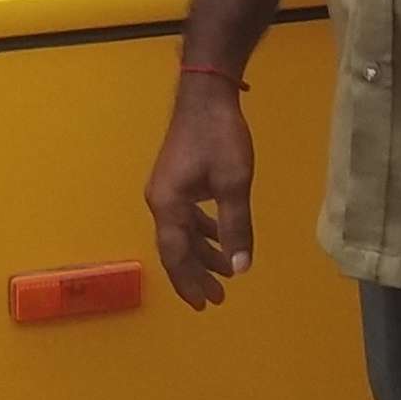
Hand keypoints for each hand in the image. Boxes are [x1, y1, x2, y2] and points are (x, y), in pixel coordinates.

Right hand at [143, 80, 255, 309]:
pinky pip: (187, 217)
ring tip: (223, 274)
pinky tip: (218, 237)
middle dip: (196, 275)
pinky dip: (203, 232)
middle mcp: (161, 201)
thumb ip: (235, 227)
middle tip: (217, 299)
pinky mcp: (177, 180)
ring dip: (202, 254)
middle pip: (176, 248)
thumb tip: (239, 268)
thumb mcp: (233, 183)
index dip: (189, 283)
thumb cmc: (219, 137)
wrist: (206, 94)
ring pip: (182, 233)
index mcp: (168, 205)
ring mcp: (167, 190)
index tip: (205, 305)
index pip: (176, 255)